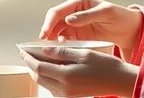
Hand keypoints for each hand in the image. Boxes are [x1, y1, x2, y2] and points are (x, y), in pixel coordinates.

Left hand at [20, 46, 138, 97]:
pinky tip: (48, 68)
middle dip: (30, 64)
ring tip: (35, 58)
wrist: (119, 81)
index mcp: (66, 76)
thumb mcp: (83, 53)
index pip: (39, 67)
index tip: (23, 50)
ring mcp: (67, 94)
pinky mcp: (70, 96)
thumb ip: (62, 52)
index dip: (29, 58)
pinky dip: (47, 76)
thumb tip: (44, 50)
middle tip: (26, 53)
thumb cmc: (105, 66)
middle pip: (39, 76)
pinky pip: (52, 87)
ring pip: (44, 82)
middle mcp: (64, 88)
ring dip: (37, 70)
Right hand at [39, 0, 142, 53]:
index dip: (49, 22)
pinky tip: (59, 51)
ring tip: (49, 50)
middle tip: (42, 45)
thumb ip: (87, 16)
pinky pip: (63, 39)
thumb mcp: (106, 13)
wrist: (127, 29)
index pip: (58, 11)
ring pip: (56, 31)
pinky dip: (59, 44)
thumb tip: (69, 19)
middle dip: (47, 32)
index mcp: (79, 2)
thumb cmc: (119, 16)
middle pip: (53, 21)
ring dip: (51, 39)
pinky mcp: (76, 34)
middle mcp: (73, 11)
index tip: (45, 34)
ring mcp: (73, 23)